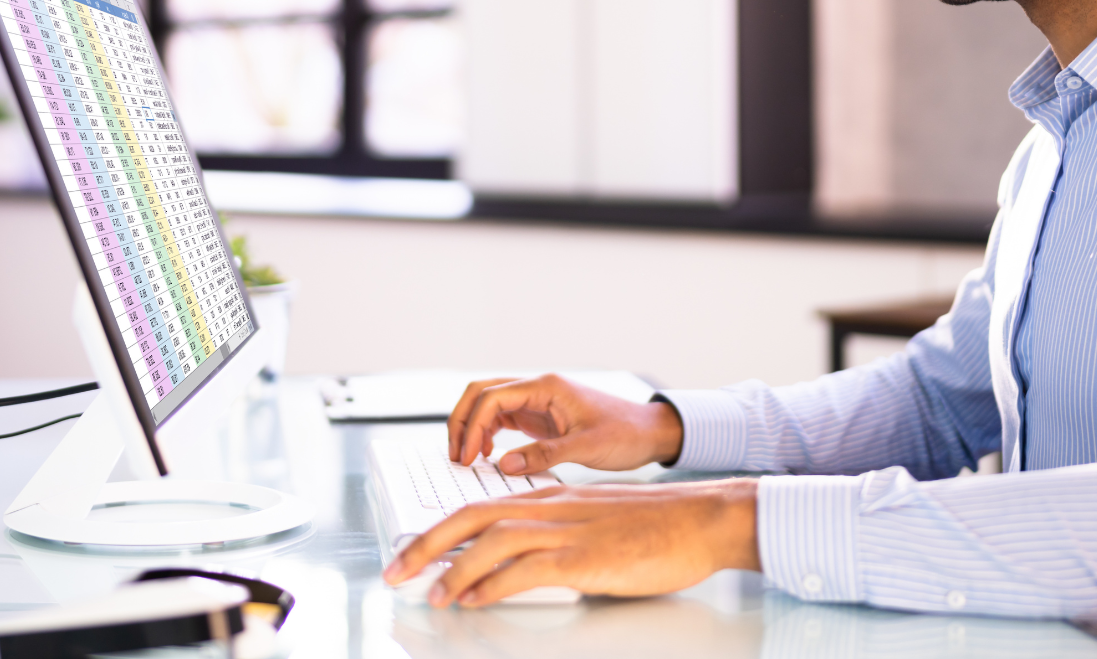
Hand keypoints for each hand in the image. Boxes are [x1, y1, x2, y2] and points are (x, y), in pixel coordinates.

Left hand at [382, 479, 759, 606]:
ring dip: (453, 568)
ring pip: (491, 540)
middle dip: (426, 545)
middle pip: (471, 516)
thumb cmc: (659, 526)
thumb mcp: (597, 525)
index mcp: (551, 498)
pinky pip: (526, 568)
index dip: (441, 530)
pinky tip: (474, 600)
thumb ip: (561, 540)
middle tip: (394, 571)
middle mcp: (551, 507)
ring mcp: (566, 530)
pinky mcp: (583, 557)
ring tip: (431, 595)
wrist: (701, 519)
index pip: (480, 507)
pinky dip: (492, 584)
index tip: (415, 552)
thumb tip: (533, 573)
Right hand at [448, 374, 683, 474]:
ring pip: (488, 405)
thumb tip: (505, 465)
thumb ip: (546, 455)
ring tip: (466, 459)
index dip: (473, 426)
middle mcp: (537, 389)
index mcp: (546, 387)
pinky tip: (487, 456)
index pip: (493, 397)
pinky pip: (501, 419)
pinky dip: (487, 434)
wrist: (648, 433)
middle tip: (456, 455)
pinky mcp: (539, 416)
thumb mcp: (587, 447)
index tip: (468, 457)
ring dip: (471, 427)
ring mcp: (536, 402)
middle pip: (482, 393)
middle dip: (462, 421)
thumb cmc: (625, 434)